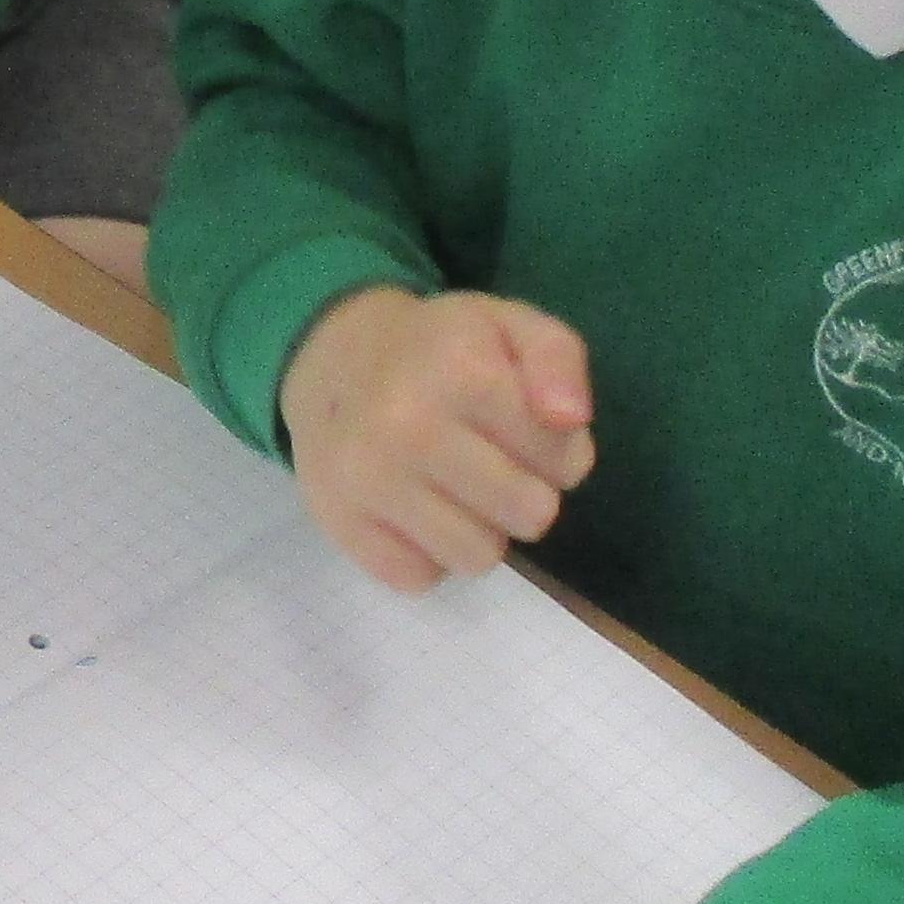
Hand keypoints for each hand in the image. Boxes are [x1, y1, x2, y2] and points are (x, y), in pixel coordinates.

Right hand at [277, 286, 594, 592]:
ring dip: (475, 530)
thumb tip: (570, 418)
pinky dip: (423, 553)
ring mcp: (367, 478)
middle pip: (530, 516)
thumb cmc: (438, 349)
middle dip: (521, 494)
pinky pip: (420, 578)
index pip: (567, 463)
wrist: (332, 359)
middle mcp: (409, 425)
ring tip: (449, 486)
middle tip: (486, 460)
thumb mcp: (509, 326)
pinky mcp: (339, 521)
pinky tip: (410, 507)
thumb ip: (558, 359)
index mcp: (463, 369)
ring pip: (476, 557)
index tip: (518, 427)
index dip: (555, 451)